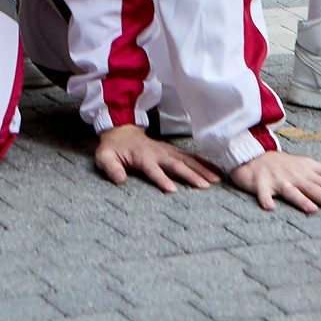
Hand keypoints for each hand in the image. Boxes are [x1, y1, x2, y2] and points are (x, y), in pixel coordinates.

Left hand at [93, 124, 218, 193]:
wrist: (120, 130)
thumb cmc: (113, 148)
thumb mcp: (104, 157)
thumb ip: (111, 168)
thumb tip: (119, 180)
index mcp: (142, 156)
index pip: (153, 169)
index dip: (162, 179)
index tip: (173, 190)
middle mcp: (158, 153)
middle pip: (176, 164)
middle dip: (191, 174)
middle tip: (205, 186)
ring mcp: (167, 150)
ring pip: (187, 159)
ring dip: (202, 169)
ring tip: (216, 180)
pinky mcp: (172, 151)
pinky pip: (190, 157)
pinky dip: (203, 163)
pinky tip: (215, 171)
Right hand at [228, 151, 320, 213]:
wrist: (254, 156)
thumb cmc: (284, 164)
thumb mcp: (308, 164)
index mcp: (306, 171)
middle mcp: (294, 176)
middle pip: (312, 188)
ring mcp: (277, 180)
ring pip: (291, 191)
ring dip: (300, 200)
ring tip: (311, 209)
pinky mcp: (261, 184)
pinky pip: (263, 193)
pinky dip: (265, 200)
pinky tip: (269, 208)